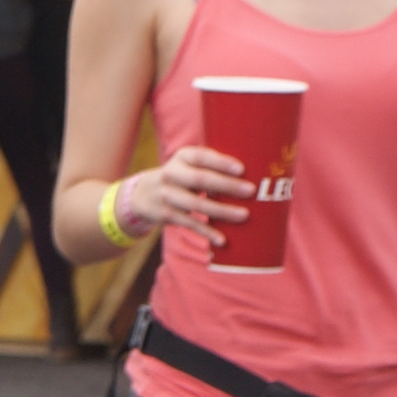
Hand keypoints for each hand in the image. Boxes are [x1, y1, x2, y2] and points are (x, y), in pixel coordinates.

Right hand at [122, 148, 254, 248]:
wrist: (143, 194)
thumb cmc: (181, 178)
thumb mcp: (189, 165)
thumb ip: (212, 167)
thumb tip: (254, 173)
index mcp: (182, 156)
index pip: (202, 156)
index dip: (221, 162)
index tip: (241, 169)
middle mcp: (172, 173)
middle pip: (200, 179)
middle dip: (226, 185)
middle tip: (250, 191)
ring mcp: (167, 195)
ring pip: (196, 204)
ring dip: (221, 211)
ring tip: (244, 215)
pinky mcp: (166, 214)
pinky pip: (190, 224)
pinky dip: (207, 232)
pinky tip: (222, 240)